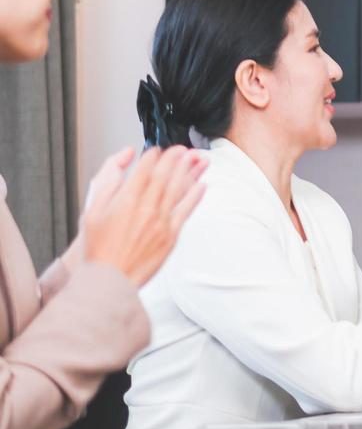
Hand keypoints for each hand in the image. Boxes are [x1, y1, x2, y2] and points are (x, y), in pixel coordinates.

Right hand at [82, 146, 207, 286]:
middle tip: (183, 149)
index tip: (157, 150)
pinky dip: (195, 196)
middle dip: (176, 159)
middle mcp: (147, 208)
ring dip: (190, 172)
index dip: (154, 156)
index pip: (146, 169)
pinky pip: (187, 210)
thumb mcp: (92, 209)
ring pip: (179, 190)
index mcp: (127, 199)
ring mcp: (161, 221)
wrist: (109, 279)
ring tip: (199, 159)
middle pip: (166, 176)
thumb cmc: (99, 247)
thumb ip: (108, 179)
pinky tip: (202, 185)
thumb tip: (125, 156)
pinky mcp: (171, 235)